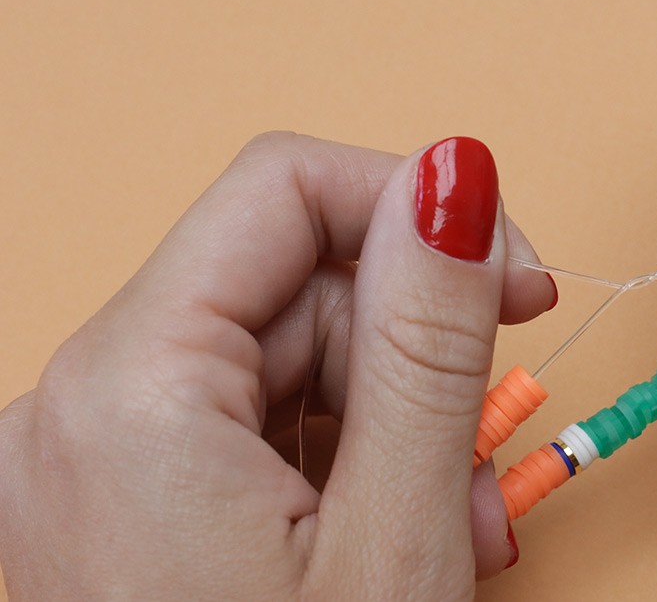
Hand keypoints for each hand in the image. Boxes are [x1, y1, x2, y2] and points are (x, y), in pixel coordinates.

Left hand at [0, 133, 555, 597]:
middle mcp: (82, 407)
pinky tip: (392, 531)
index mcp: (128, 389)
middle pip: (292, 280)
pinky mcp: (128, 498)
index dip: (417, 208)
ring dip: (394, 416)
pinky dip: (343, 460)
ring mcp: (99, 457)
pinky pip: (256, 424)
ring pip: (285, 356)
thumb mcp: (396, 539)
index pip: (285, 189)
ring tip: (449, 521)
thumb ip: (428, 340)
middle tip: (484, 448)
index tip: (515, 277)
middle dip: (414, 346)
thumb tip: (455, 175)